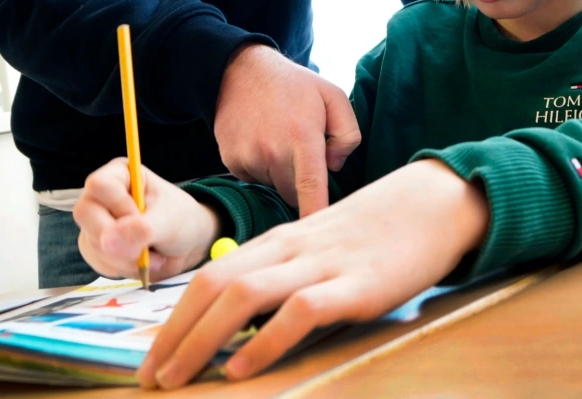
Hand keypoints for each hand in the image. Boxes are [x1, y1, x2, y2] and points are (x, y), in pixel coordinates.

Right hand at [74, 158, 220, 280]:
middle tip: (146, 246)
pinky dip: (121, 268)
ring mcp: (95, 222)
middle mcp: (102, 195)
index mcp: (120, 174)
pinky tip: (140, 261)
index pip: (99, 185)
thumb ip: (141, 229)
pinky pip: (97, 262)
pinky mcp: (95, 246)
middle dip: (119, 239)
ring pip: (91, 242)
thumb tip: (107, 240)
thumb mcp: (168, 220)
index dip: (118, 207)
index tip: (143, 221)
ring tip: (150, 254)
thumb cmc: (180, 219)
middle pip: (86, 214)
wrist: (186, 245)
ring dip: (124, 257)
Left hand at [137, 159, 488, 387]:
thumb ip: (285, 274)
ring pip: (244, 294)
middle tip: (150, 377)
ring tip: (177, 378)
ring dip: (202, 340)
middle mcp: (289, 249)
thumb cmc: (373, 233)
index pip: (210, 276)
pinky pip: (298, 312)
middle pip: (215, 285)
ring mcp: (321, 265)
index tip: (152, 356)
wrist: (431, 203)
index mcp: (278, 241)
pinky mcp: (354, 285)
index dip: (174, 318)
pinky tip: (242, 368)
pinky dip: (264, 341)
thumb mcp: (319, 247)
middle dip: (175, 333)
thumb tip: (244, 324)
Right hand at [214, 45, 360, 217]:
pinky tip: (260, 139)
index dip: (315, 214)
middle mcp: (272, 152)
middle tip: (300, 148)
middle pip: (293, 194)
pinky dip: (261, 167)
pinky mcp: (231, 162)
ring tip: (278, 136)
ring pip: (273, 186)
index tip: (318, 239)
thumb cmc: (293, 85)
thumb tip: (334, 167)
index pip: (311, 187)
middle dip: (301, 181)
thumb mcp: (334, 97)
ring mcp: (248, 158)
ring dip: (279, 172)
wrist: (241, 71)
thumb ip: (348, 135)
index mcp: (302, 138)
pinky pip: (254, 179)